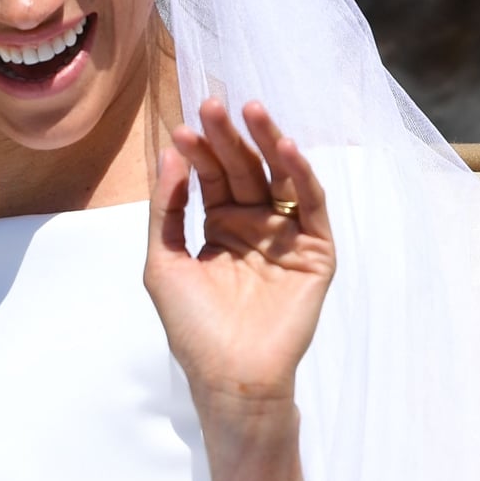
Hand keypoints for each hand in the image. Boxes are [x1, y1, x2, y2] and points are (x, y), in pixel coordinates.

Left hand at [143, 99, 334, 415]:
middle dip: (228, 137)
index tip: (182, 127)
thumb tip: (169, 153)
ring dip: (267, 142)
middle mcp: (254, 225)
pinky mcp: (316, 252)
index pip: (211, 177)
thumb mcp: (163, 260)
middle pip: (244, 170)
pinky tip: (285, 148)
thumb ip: (167, 207)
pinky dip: (300, 175)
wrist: (229, 375)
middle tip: (212, 105)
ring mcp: (286, 237)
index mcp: (219, 226)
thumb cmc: (193, 326)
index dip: (199, 152)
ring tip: (250, 110)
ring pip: (279, 178)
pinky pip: (310, 206)